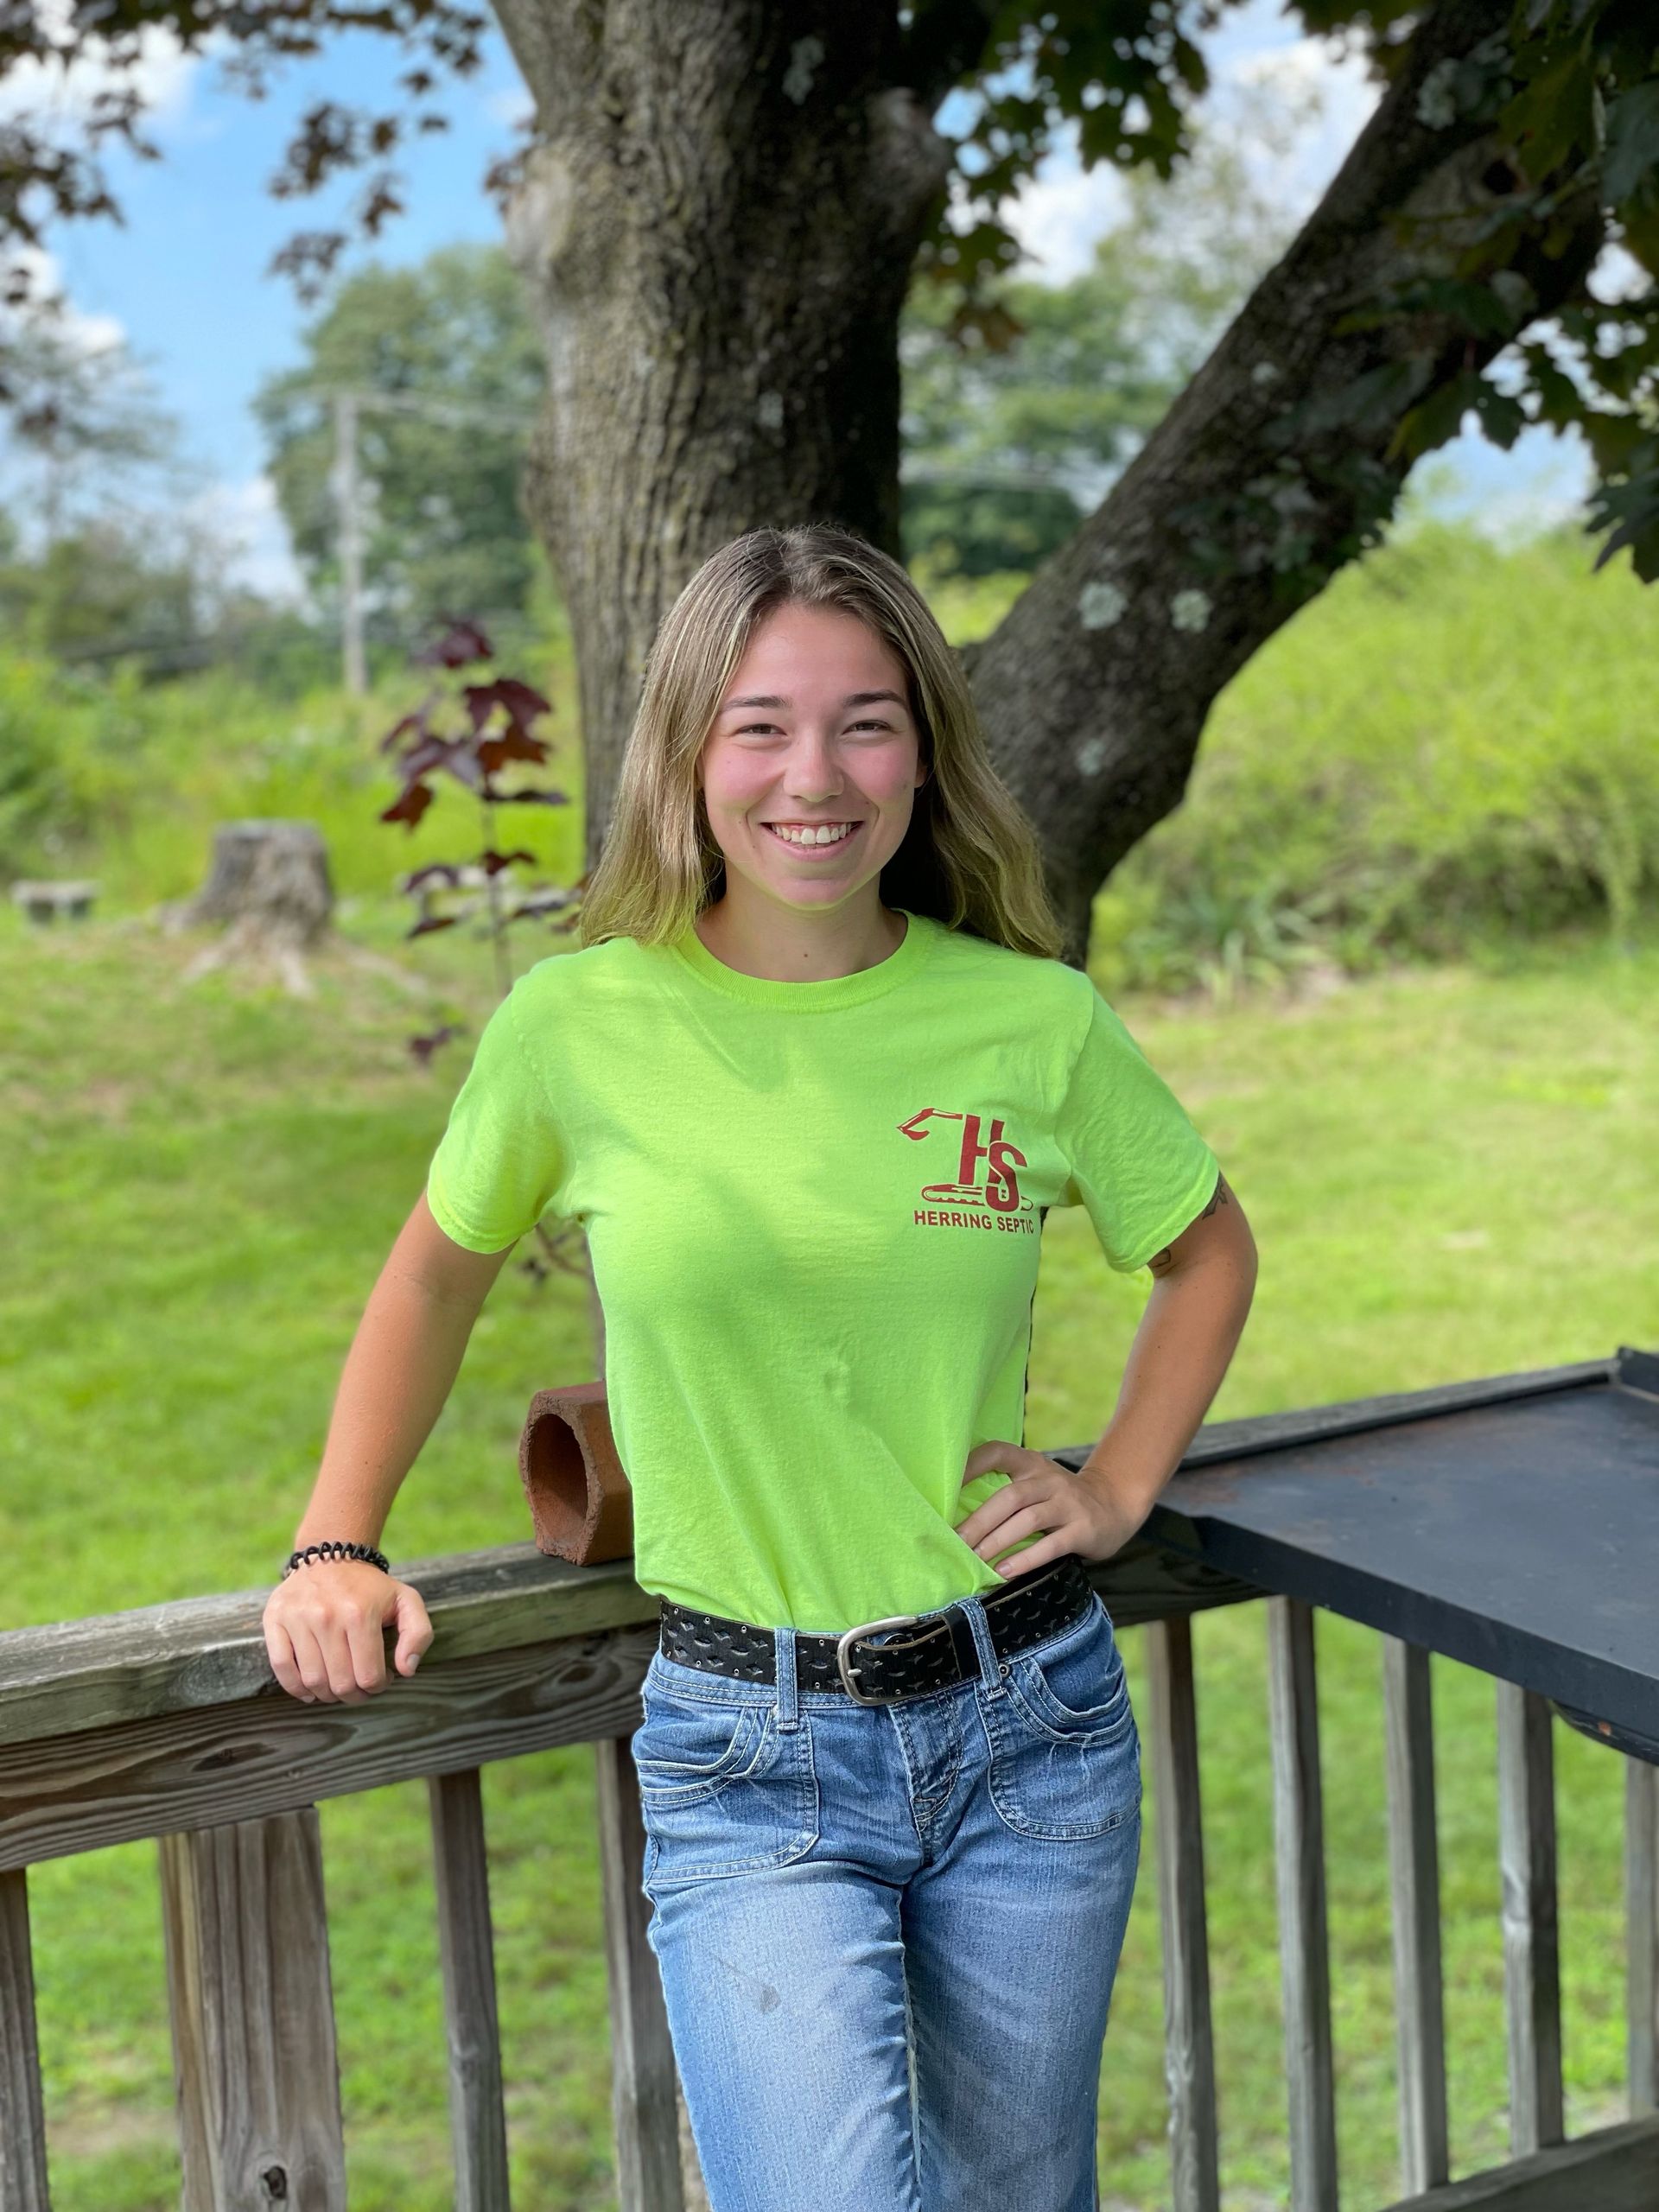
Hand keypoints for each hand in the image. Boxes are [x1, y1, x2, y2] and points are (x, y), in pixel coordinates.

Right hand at [262, 1561, 433, 1704]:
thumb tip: (406, 1670)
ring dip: (327, 1694)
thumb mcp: (407, 1601)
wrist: (333, 1555)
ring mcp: (297, 1618)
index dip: (378, 1687)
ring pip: (312, 1681)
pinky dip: (296, 1688)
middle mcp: (326, 1616)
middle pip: (340, 1684)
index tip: (380, 1680)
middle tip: (359, 1687)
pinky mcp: (275, 1619)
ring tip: (338, 1686)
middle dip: (354, 1695)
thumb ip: (418, 1634)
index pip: (369, 1676)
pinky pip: (281, 1668)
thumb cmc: (371, 1587)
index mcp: (360, 1614)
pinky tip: (310, 1689)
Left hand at [953, 1442, 1151, 1581]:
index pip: (997, 1452)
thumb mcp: (1036, 1483)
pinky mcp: (1082, 1529)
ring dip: (997, 1541)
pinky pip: (1050, 1545)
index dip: (970, 1466)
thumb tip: (956, 1517)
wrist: (1113, 1506)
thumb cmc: (1059, 1499)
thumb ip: (1006, 1490)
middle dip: (978, 1521)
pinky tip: (1004, 1571)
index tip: (945, 1489)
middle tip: (954, 1542)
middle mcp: (1048, 1479)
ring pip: (1027, 1520)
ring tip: (975, 1559)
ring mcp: (1067, 1503)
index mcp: (1030, 1463)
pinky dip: (1025, 1559)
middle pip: (1008, 1496)